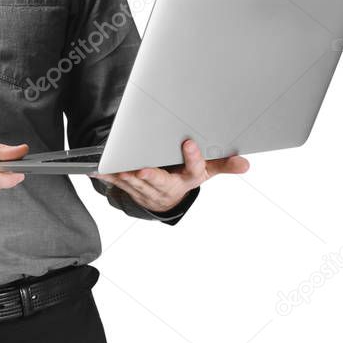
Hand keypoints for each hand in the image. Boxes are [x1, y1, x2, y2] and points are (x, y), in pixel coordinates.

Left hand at [89, 138, 249, 213]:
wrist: (169, 199)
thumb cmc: (186, 177)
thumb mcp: (207, 171)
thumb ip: (224, 165)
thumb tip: (246, 164)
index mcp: (188, 178)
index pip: (194, 169)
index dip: (193, 158)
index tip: (190, 143)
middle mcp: (168, 187)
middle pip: (161, 181)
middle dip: (152, 176)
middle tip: (144, 169)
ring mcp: (148, 190)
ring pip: (137, 185)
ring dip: (128, 178)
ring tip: (121, 170)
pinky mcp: (132, 189)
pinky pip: (118, 183)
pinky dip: (107, 176)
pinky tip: (96, 169)